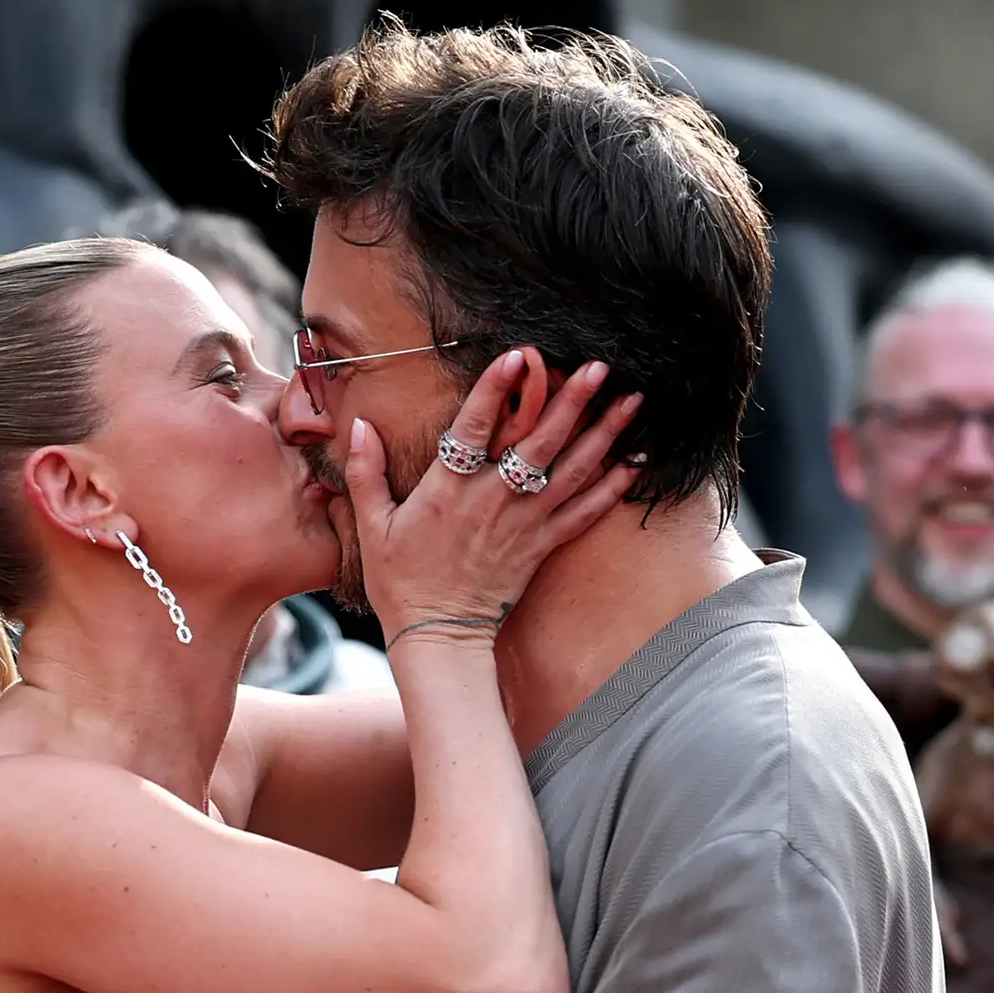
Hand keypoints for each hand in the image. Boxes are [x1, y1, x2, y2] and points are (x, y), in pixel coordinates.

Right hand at [347, 350, 642, 640]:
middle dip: (570, 401)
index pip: (474, 429)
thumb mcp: (372, 527)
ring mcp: (523, 524)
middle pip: (538, 443)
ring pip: (571, 472)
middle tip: (598, 366)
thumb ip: (365, 473)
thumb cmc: (401, 582)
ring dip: (603, 435)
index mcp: (448, 491)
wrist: (438, 636)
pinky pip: (583, 513)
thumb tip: (357, 426)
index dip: (495, 389)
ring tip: (632, 400)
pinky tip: (636, 462)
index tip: (517, 355)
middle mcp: (492, 502)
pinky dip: (612, 488)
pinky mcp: (541, 546)